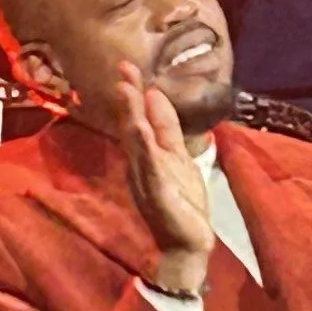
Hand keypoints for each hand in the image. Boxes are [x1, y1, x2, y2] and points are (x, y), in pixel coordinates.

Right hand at [112, 62, 214, 295]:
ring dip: (132, 118)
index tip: (127, 67)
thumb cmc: (182, 201)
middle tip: (123, 70)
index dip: (132, 93)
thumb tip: (153, 93)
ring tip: (127, 92)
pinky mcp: (159, 197)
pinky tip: (142, 134)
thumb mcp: (178, 156)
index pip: (138, 118)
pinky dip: (146, 152)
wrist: (189, 244)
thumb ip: (166, 127)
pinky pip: (151, 172)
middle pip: (132, 127)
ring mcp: (148, 181)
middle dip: (128, 99)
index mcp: (148, 154)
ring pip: (137, 145)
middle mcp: (142, 165)